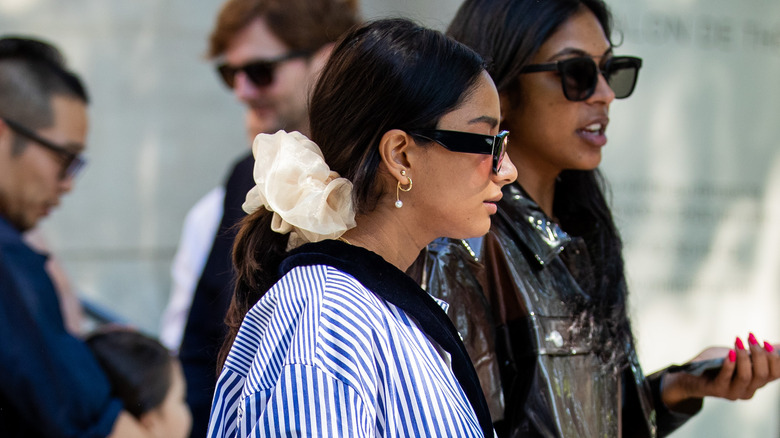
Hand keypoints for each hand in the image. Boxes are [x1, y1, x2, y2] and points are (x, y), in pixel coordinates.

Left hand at [661, 334, 779, 409]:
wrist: (689, 374)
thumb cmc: (715, 362)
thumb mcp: (737, 354)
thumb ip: (754, 352)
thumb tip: (777, 345)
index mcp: (756, 382)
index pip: (775, 374)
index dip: (775, 359)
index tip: (767, 343)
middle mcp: (748, 390)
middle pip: (763, 374)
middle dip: (760, 354)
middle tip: (750, 337)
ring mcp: (733, 392)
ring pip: (747, 377)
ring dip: (744, 357)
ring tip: (738, 341)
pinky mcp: (717, 390)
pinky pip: (726, 378)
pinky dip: (730, 364)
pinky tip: (730, 352)